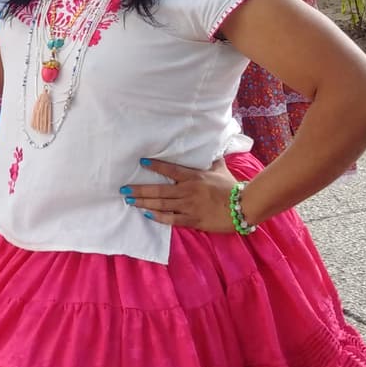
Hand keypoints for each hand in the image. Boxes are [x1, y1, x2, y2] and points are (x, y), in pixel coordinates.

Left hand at [120, 157, 237, 232]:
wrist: (242, 207)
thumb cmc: (230, 187)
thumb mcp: (219, 169)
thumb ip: (210, 160)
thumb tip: (209, 146)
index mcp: (193, 177)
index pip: (170, 169)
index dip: (155, 166)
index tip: (142, 162)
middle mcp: (187, 190)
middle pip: (158, 190)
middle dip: (139, 189)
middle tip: (124, 189)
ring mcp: (188, 206)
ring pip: (161, 204)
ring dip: (143, 202)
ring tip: (129, 200)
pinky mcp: (192, 220)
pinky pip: (171, 219)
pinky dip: (158, 216)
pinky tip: (147, 213)